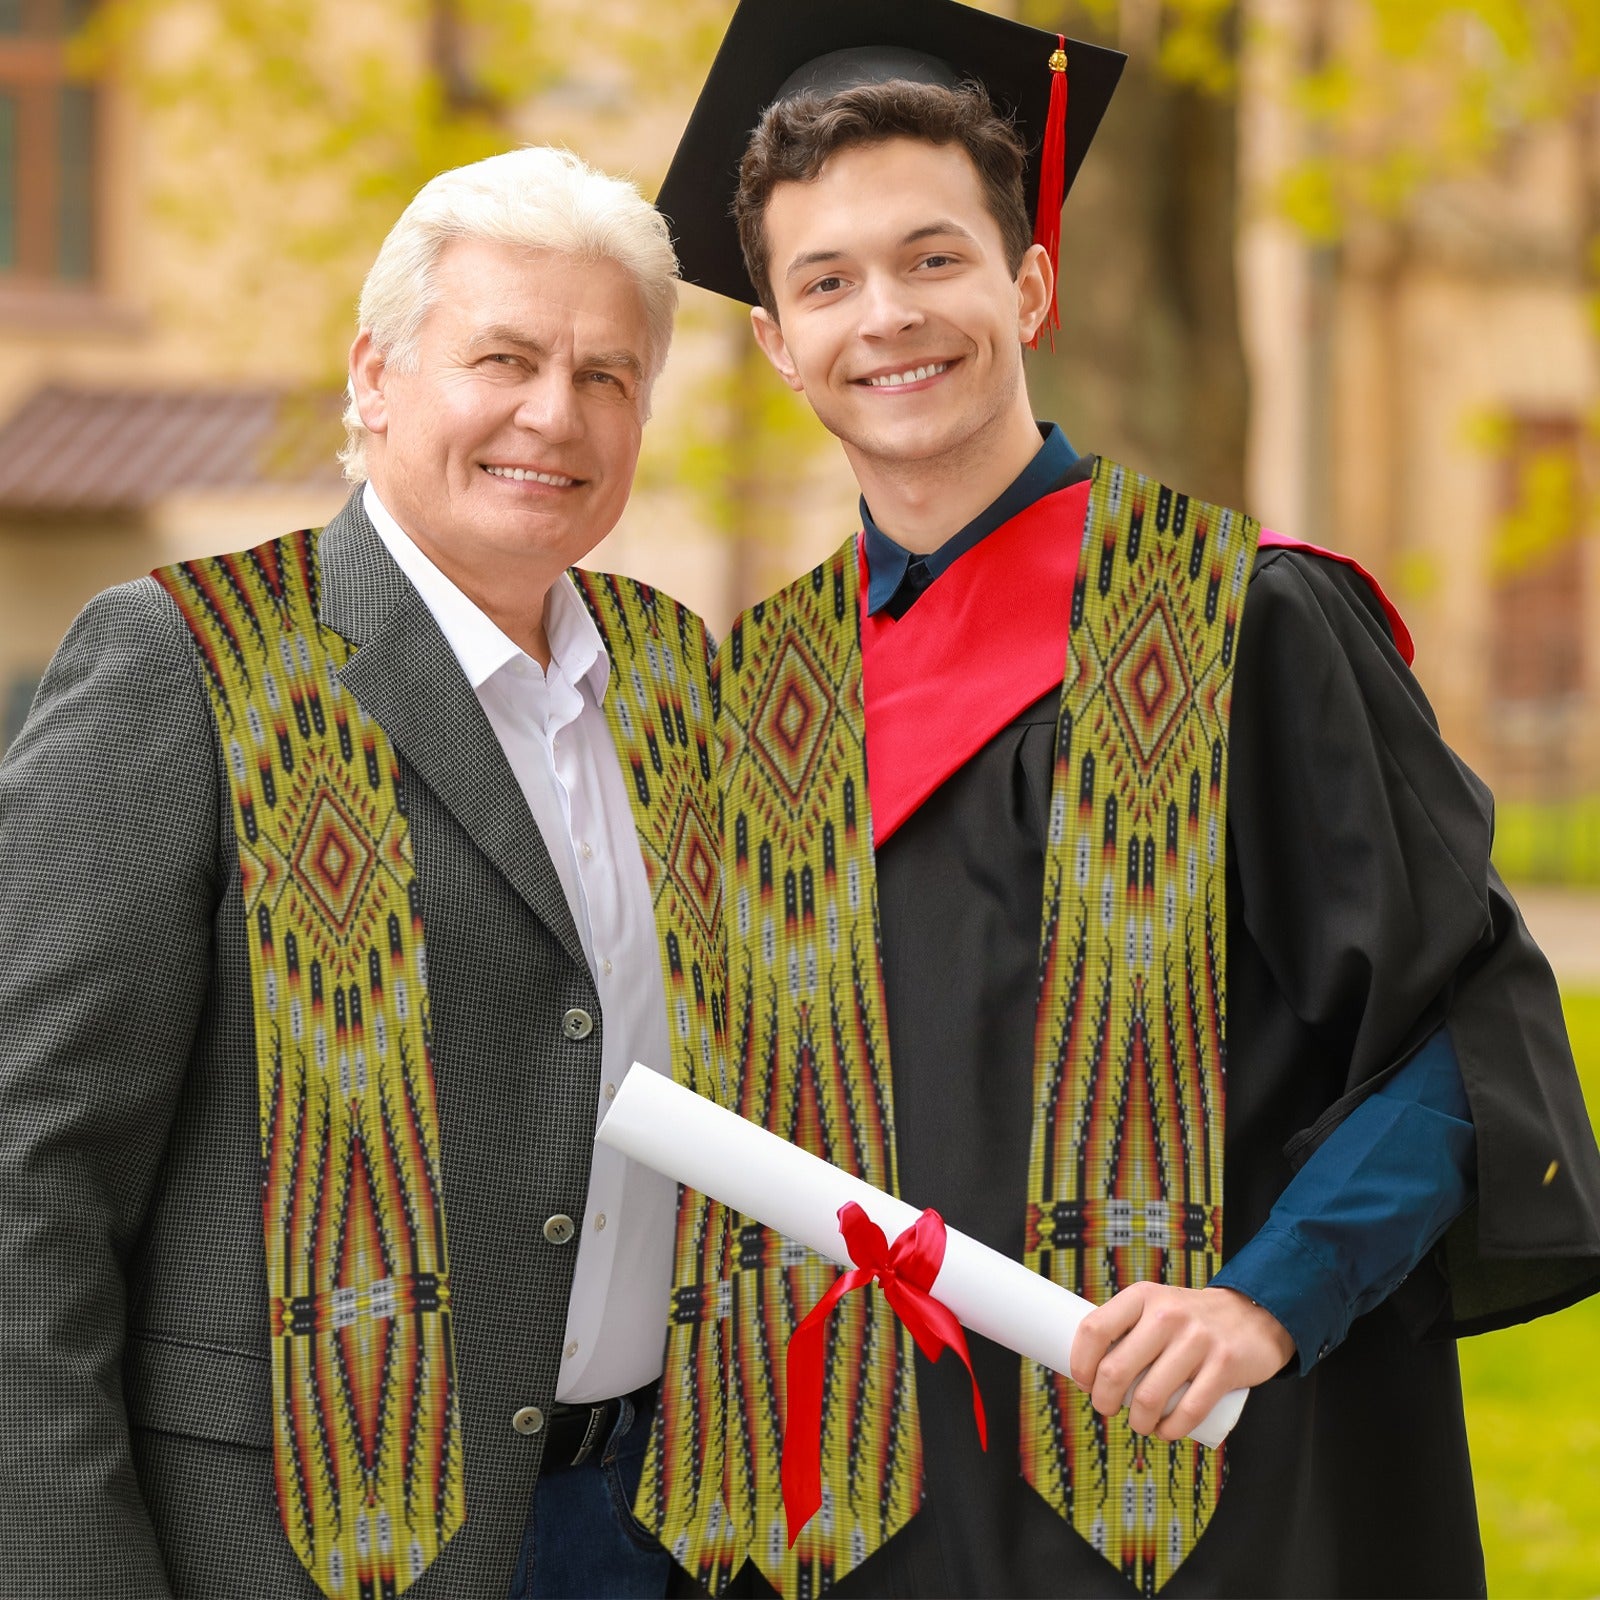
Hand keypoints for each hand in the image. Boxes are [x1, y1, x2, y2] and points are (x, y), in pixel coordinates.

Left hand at [1068, 1282, 1295, 1441]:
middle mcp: (1166, 1314)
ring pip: (1148, 1397)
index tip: (1083, 1381)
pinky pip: (1188, 1411)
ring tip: (1139, 1424)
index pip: (1094, 1329)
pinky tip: (1164, 1432)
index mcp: (1142, 1296)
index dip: (1080, 1363)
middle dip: (1103, 1401)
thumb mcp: (1155, 1306)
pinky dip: (1169, 1431)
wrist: (1252, 1315)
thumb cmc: (1189, 1319)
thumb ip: (1127, 1327)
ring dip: (1137, 1422)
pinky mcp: (1224, 1366)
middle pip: (1115, 1370)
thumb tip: (1087, 1367)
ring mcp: (1197, 1339)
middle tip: (1107, 1408)